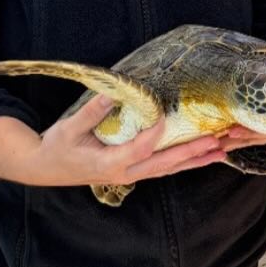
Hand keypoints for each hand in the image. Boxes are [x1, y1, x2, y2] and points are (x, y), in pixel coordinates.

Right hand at [25, 93, 225, 186]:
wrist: (45, 167)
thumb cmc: (58, 146)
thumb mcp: (70, 127)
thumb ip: (92, 112)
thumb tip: (111, 91)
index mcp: (108, 162)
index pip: (138, 149)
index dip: (153, 134)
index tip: (165, 116)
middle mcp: (124, 173)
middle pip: (163, 164)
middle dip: (190, 153)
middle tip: (216, 142)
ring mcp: (129, 175)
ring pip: (167, 170)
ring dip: (194, 161)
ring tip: (220, 152)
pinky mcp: (132, 172)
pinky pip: (162, 169)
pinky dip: (182, 163)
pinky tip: (200, 157)